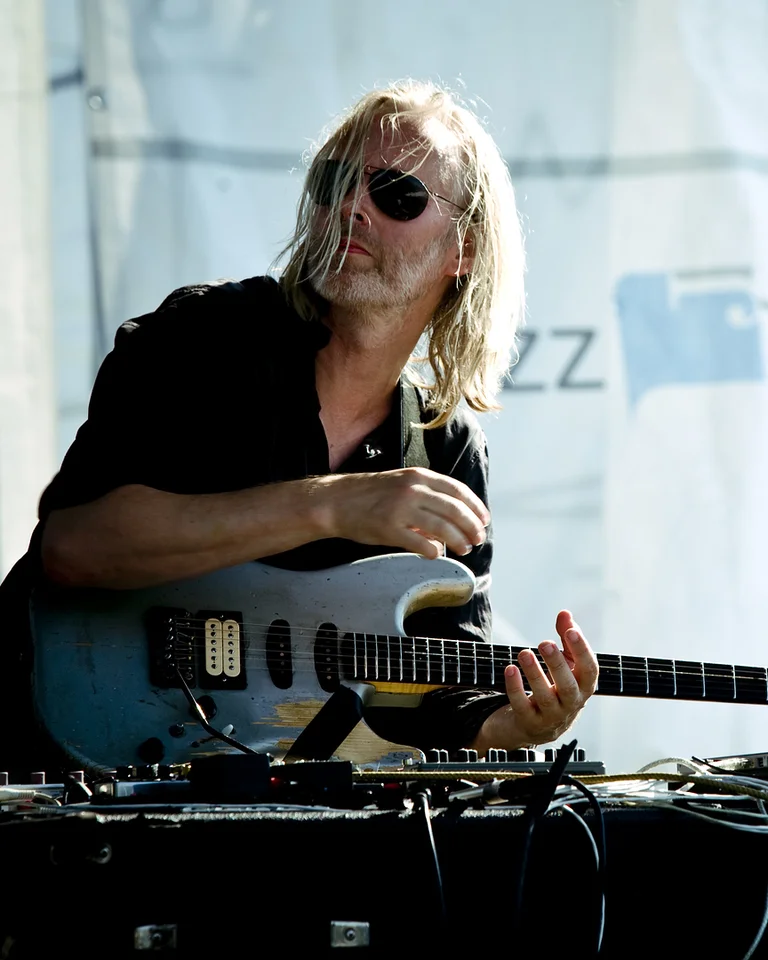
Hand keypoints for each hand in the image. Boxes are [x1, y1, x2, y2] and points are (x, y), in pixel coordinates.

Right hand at [316, 467, 489, 557]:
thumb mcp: (402, 484)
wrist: (337, 501)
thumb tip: (452, 518)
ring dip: (458, 541)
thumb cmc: (371, 495)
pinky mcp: (390, 529)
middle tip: (478, 539)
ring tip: (464, 548)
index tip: (484, 520)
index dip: (475, 507)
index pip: (457, 491)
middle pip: (455, 510)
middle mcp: (413, 490)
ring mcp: (401, 509)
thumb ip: (428, 496)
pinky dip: (434, 551)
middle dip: (471, 527)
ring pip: (442, 528)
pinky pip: (420, 543)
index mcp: (418, 476)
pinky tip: (437, 554)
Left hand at [471, 611, 598, 753]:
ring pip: (545, 697)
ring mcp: (551, 716)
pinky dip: (516, 688)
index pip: (589, 670)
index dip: (582, 651)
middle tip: (545, 643)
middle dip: (557, 664)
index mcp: (583, 687)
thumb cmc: (555, 688)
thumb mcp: (564, 663)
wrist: (537, 727)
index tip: (571, 631)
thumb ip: (565, 638)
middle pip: (568, 686)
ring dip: (535, 674)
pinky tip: (510, 669)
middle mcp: (571, 704)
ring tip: (524, 653)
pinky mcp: (530, 723)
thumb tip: (565, 613)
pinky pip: (522, 706)